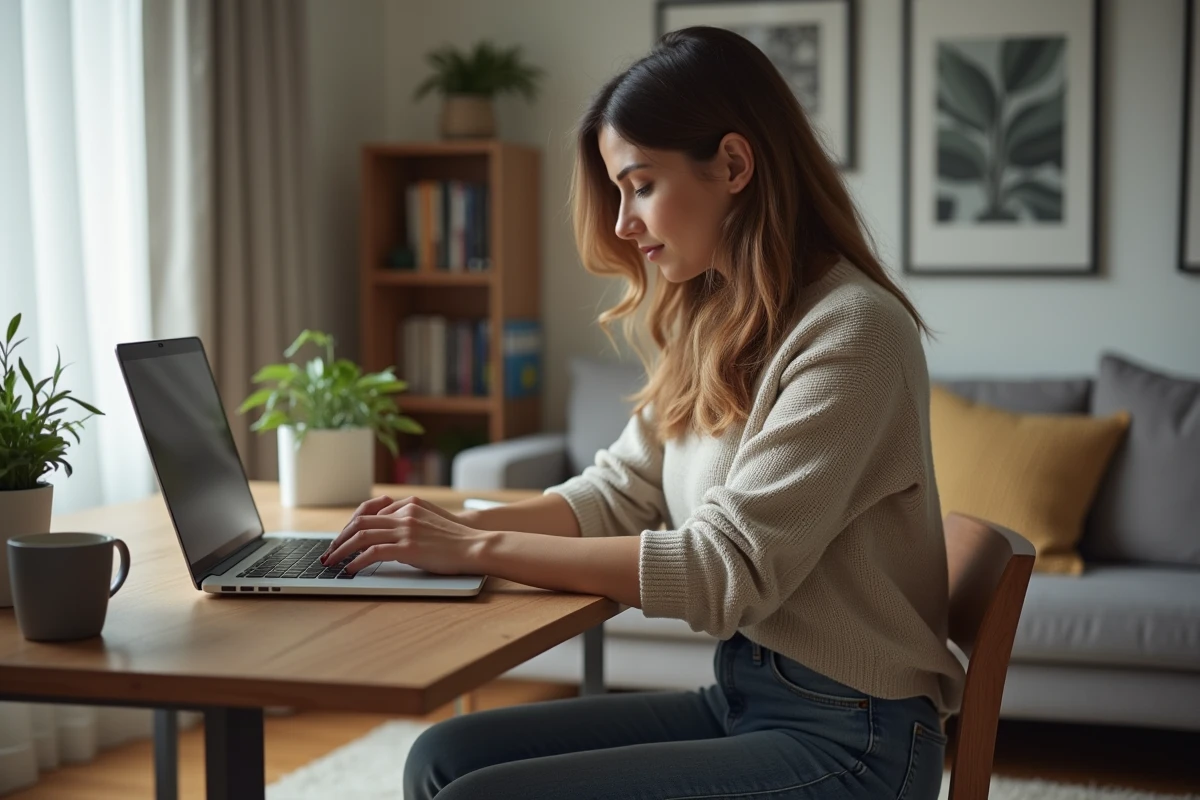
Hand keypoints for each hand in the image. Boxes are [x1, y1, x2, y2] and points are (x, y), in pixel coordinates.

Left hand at [320, 495, 486, 574]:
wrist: (476, 545)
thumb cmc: (457, 539)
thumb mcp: (431, 520)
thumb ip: (411, 521)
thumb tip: (390, 536)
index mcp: (409, 504)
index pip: (370, 511)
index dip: (351, 526)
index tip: (342, 539)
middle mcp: (405, 513)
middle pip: (360, 522)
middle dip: (340, 538)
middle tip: (330, 552)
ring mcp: (406, 529)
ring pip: (362, 535)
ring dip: (342, 550)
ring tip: (332, 562)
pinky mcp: (408, 547)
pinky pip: (373, 552)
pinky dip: (357, 561)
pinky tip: (350, 569)